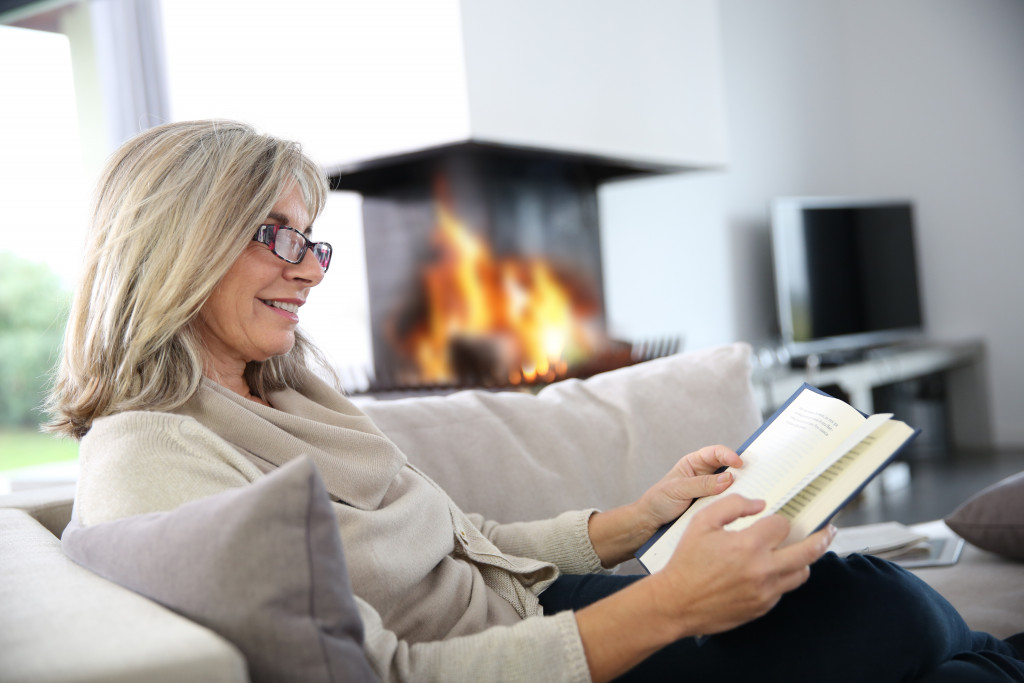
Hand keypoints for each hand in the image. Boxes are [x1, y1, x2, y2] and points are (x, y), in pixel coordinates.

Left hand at [586, 445, 742, 566]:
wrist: (651, 522)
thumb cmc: (659, 501)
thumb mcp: (678, 490)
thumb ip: (702, 484)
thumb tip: (728, 479)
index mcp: (694, 463)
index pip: (715, 453)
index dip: (729, 455)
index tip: (739, 463)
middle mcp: (705, 475)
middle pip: (728, 467)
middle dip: (741, 470)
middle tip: (755, 476)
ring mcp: (710, 491)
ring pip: (730, 486)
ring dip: (740, 488)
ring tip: (753, 491)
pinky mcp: (712, 506)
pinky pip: (727, 501)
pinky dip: (735, 502)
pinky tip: (743, 506)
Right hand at [651, 494, 835, 637]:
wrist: (676, 603)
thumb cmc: (686, 561)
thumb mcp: (702, 522)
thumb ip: (732, 505)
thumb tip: (759, 504)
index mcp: (749, 545)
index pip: (782, 525)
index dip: (778, 519)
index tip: (773, 520)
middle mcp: (763, 569)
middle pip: (809, 550)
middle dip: (823, 537)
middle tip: (829, 530)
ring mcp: (765, 591)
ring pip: (802, 573)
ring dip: (803, 560)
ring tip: (800, 552)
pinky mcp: (763, 607)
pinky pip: (783, 590)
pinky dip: (782, 578)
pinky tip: (772, 571)